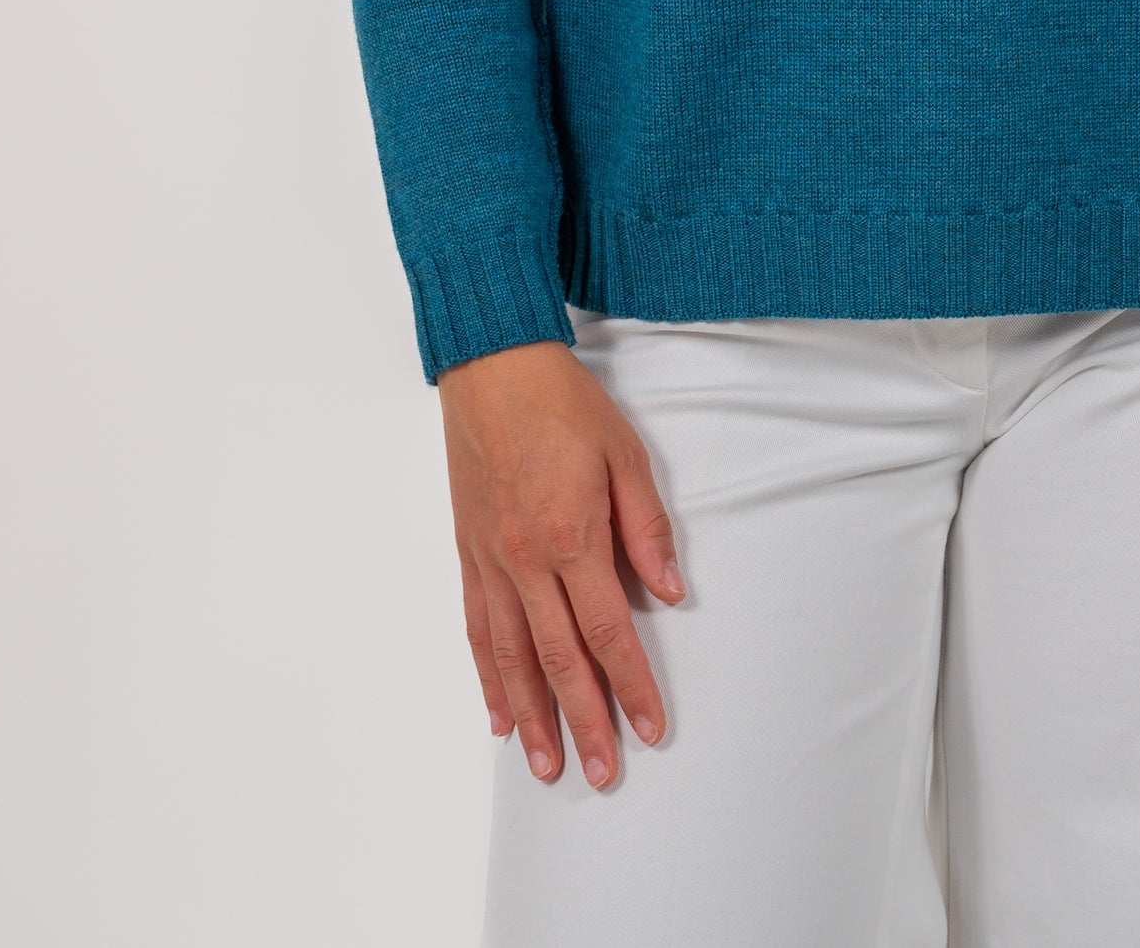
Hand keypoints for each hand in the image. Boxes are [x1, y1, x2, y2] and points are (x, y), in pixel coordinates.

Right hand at [438, 338, 685, 788]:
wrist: (493, 367)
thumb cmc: (564, 405)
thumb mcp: (625, 454)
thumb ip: (647, 528)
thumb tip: (671, 592)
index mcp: (571, 536)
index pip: (607, 630)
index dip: (630, 684)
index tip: (650, 727)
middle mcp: (525, 560)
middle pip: (557, 660)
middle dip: (583, 721)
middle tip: (601, 773)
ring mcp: (490, 561)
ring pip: (510, 658)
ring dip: (531, 717)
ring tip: (547, 766)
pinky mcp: (468, 553)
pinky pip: (478, 629)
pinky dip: (488, 677)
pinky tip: (498, 714)